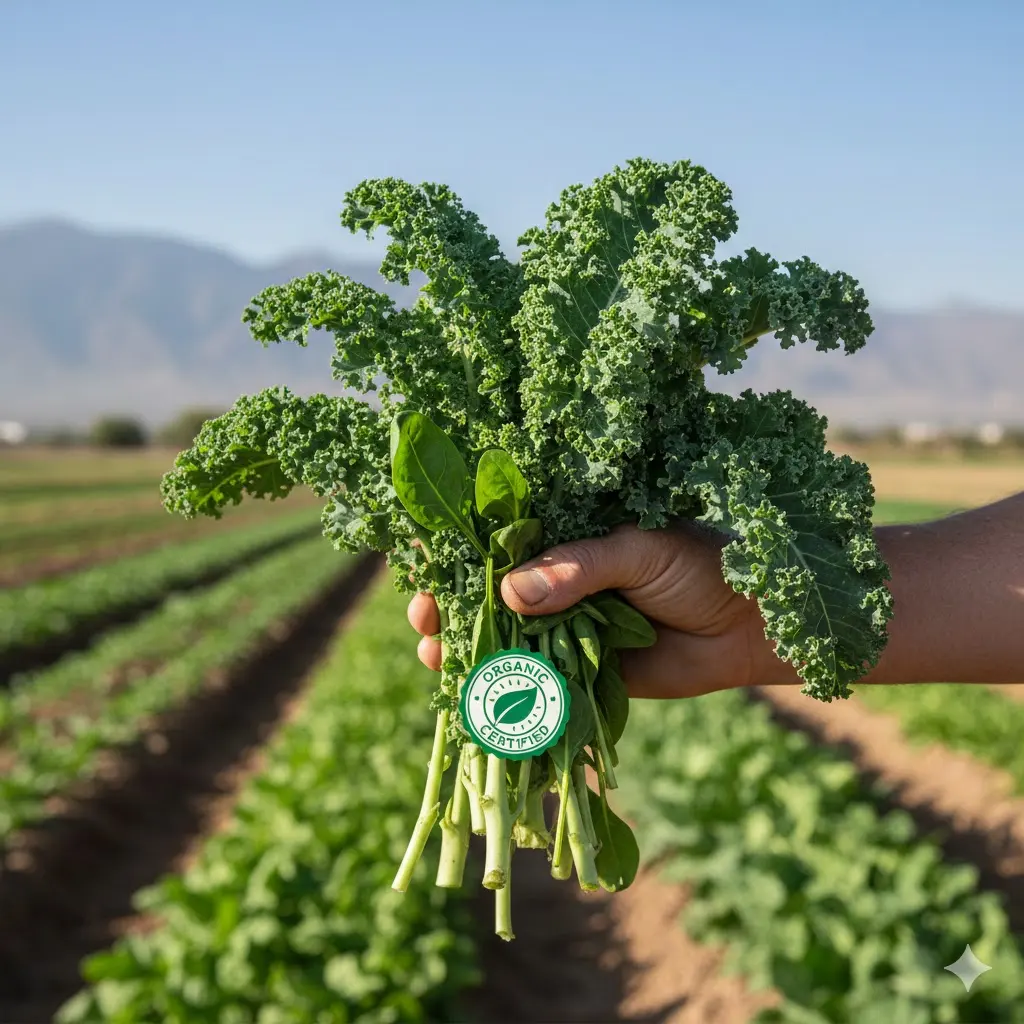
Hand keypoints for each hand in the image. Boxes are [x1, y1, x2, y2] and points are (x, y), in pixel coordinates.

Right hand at [407, 522, 799, 697]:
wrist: (750, 626)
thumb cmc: (700, 567)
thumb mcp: (640, 549)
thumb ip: (580, 567)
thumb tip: (510, 592)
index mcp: (568, 539)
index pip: (498, 540)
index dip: (458, 552)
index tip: (424, 564)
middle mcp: (558, 583)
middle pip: (487, 596)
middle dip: (449, 607)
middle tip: (423, 619)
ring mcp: (566, 631)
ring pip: (502, 642)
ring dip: (465, 651)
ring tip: (435, 658)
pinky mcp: (582, 675)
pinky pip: (536, 683)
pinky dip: (504, 693)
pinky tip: (473, 697)